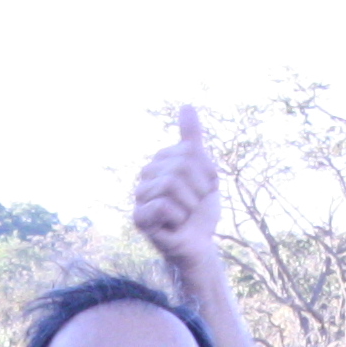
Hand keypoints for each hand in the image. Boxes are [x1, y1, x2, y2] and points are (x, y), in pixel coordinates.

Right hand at [133, 105, 222, 285]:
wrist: (199, 241)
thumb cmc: (200, 209)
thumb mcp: (204, 169)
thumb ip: (192, 139)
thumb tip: (186, 105)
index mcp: (161, 161)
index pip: (189, 152)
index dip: (206, 171)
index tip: (205, 188)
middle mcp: (146, 175)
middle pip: (179, 166)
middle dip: (198, 189)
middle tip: (196, 204)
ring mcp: (140, 196)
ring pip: (171, 185)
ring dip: (190, 204)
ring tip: (186, 214)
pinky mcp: (139, 218)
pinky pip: (164, 206)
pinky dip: (179, 217)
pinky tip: (175, 224)